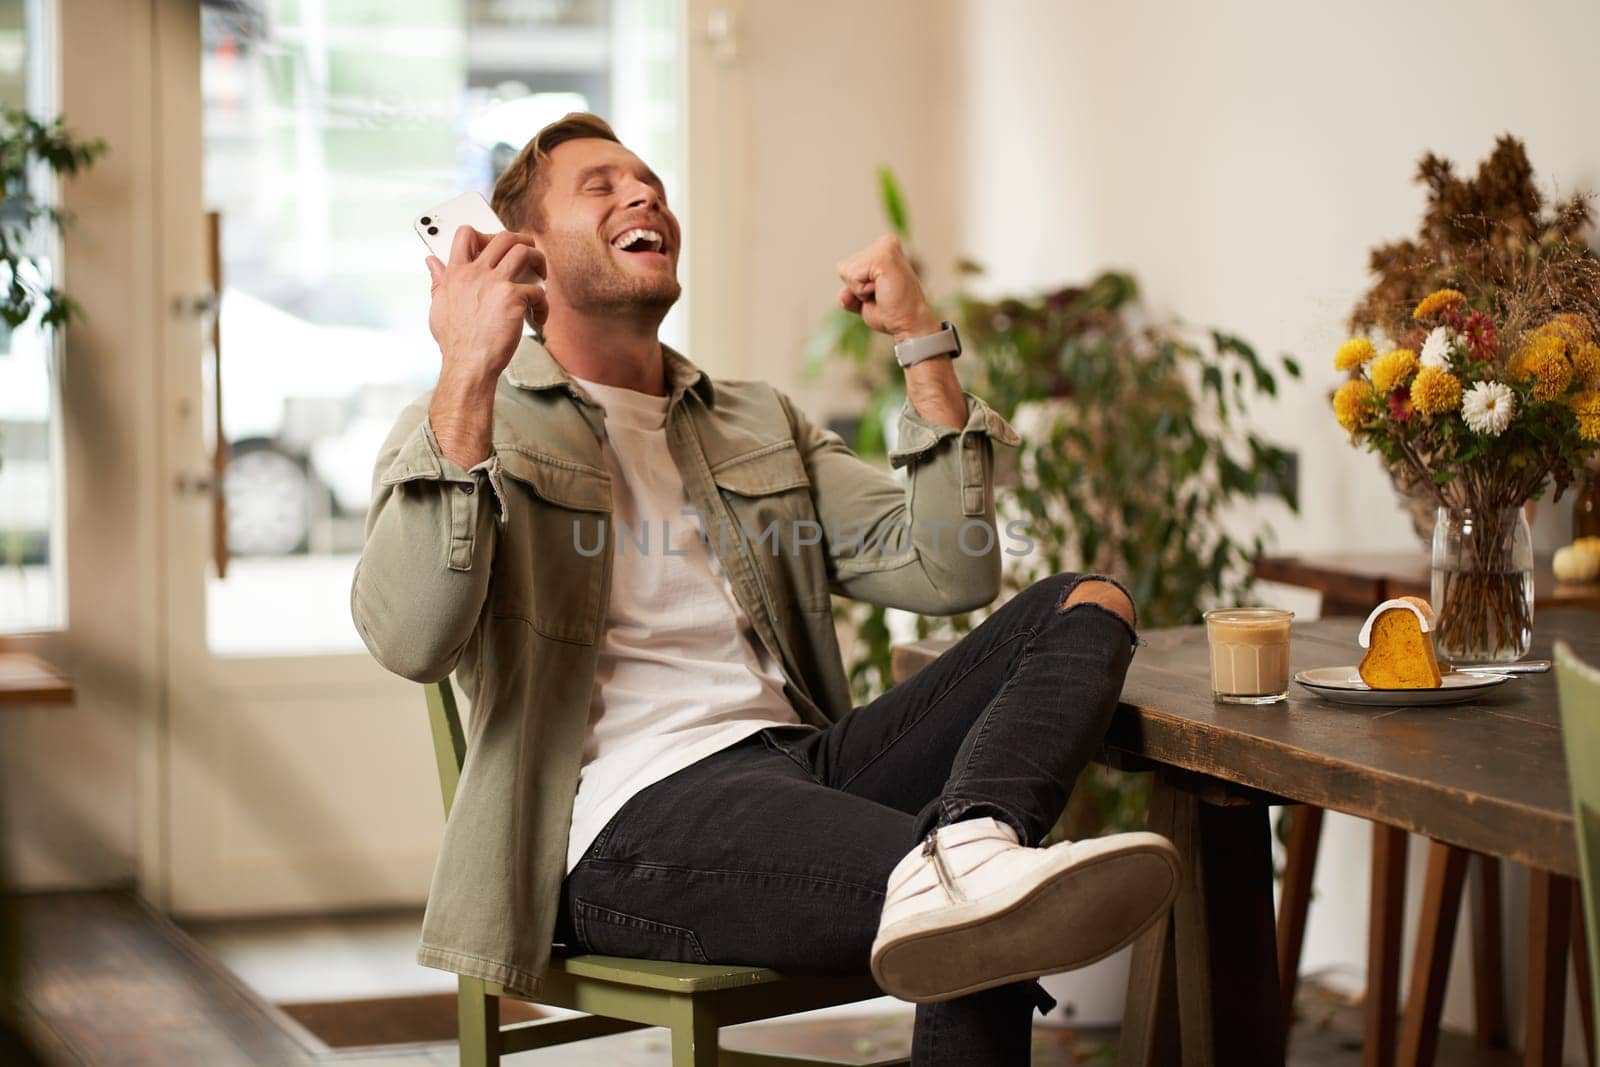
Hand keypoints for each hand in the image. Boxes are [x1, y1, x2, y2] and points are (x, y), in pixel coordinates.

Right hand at [425, 227, 546, 467]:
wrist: (467, 365)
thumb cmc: (455, 342)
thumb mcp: (439, 307)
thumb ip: (438, 281)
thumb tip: (431, 261)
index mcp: (456, 273)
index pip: (465, 234)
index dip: (484, 232)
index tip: (494, 244)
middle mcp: (475, 273)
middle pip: (503, 237)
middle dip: (522, 240)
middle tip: (529, 253)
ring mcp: (494, 283)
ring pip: (524, 251)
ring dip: (539, 260)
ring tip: (541, 275)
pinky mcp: (513, 298)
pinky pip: (537, 290)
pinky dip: (543, 303)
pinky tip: (539, 317)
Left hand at [835, 234, 940, 343]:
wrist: (910, 324)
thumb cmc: (892, 313)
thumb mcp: (864, 302)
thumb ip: (849, 295)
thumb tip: (843, 295)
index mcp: (882, 249)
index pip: (846, 267)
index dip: (856, 289)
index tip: (879, 294)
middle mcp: (885, 242)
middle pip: (843, 267)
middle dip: (857, 289)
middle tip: (882, 295)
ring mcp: (885, 247)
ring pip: (845, 271)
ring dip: (860, 291)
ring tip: (883, 293)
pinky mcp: (883, 256)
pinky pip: (852, 277)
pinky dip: (862, 291)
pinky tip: (882, 292)